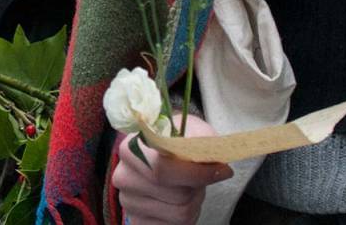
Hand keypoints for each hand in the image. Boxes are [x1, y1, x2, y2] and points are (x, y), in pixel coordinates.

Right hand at [111, 116, 231, 224]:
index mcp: (131, 149)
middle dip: (197, 187)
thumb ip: (203, 140)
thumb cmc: (176, 142)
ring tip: (189, 188)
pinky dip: (186, 216)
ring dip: (194, 202)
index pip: (163, 169)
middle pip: (177, 194)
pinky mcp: (137, 222)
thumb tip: (218, 163)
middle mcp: (124, 176)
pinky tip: (179, 202)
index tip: (221, 170)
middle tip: (199, 177)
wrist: (160, 157)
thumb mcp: (191, 129)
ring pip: (179, 213)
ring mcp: (128, 202)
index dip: (196, 173)